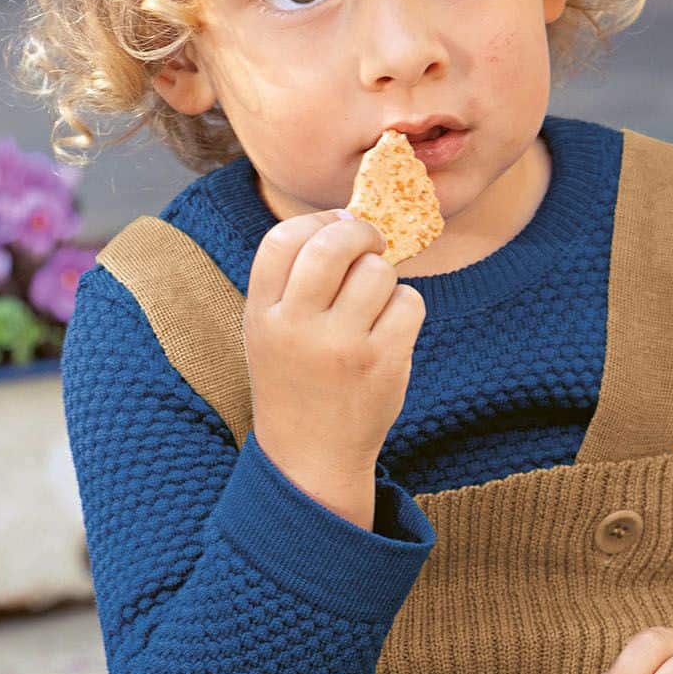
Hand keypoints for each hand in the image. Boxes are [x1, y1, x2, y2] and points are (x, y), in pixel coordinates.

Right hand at [244, 208, 424, 483]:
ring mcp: (342, 347)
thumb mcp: (270, 330)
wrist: (311, 456)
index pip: (282, 239)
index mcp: (262, 315)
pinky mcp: (383, 364)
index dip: (316, 221)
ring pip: (378, 272)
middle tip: (371, 243)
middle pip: (334, 244)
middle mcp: (297, 328)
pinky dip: (405, 308)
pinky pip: (409, 302)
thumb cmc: (295, 379)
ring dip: (384, 278)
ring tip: (373, 304)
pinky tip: (389, 329)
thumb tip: (349, 217)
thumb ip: (295, 279)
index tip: (336, 225)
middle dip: (360, 232)